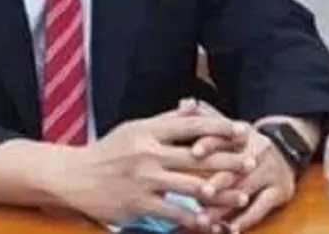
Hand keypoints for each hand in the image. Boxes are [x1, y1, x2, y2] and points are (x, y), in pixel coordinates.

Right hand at [54, 110, 255, 231]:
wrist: (75, 176)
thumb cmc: (108, 151)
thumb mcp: (134, 128)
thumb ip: (165, 120)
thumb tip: (192, 105)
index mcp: (148, 131)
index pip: (190, 126)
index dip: (219, 127)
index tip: (242, 129)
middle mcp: (148, 153)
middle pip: (197, 156)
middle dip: (228, 159)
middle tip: (253, 161)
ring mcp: (144, 180)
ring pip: (190, 186)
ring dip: (219, 193)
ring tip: (241, 196)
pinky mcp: (138, 203)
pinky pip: (173, 212)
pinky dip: (194, 218)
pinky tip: (211, 223)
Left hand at [180, 100, 298, 232]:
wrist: (286, 150)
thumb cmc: (245, 142)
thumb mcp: (229, 126)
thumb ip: (204, 116)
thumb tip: (184, 102)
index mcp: (242, 135)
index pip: (224, 137)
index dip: (209, 143)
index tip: (194, 152)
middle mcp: (257, 152)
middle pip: (234, 168)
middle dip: (216, 182)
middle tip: (199, 194)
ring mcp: (269, 172)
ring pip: (245, 190)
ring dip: (224, 207)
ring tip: (204, 220)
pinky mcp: (279, 191)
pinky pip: (262, 207)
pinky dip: (245, 219)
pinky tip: (230, 229)